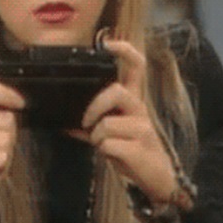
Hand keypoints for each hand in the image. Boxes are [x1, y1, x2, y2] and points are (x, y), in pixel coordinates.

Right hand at [0, 81, 24, 221]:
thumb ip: (3, 112)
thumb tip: (22, 101)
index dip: (6, 93)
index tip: (21, 103)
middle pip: (6, 118)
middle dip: (11, 133)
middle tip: (0, 146)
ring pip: (6, 138)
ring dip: (8, 150)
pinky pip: (2, 156)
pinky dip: (3, 163)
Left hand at [70, 40, 176, 203]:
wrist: (158, 179)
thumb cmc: (133, 151)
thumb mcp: (113, 134)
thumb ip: (92, 126)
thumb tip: (65, 123)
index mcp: (133, 101)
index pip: (136, 67)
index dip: (124, 52)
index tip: (108, 43)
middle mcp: (139, 110)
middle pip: (116, 91)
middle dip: (95, 106)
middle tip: (87, 122)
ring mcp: (142, 128)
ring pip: (106, 123)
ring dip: (96, 137)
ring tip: (103, 146)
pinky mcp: (139, 147)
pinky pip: (108, 144)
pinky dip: (102, 151)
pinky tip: (111, 155)